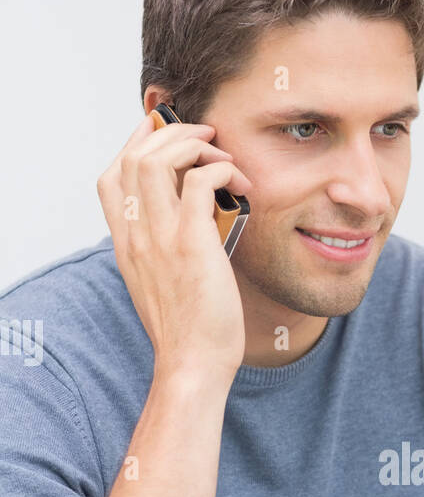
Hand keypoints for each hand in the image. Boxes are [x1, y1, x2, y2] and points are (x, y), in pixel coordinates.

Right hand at [97, 113, 253, 380]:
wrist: (192, 363)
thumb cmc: (188, 329)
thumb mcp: (161, 283)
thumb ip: (163, 249)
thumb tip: (193, 220)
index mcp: (126, 243)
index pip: (111, 176)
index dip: (135, 144)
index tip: (163, 133)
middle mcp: (136, 234)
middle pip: (133, 156)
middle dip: (169, 133)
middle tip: (205, 137)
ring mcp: (160, 237)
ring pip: (158, 158)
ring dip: (194, 145)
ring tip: (222, 156)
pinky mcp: (191, 243)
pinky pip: (200, 181)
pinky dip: (220, 169)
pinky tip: (239, 182)